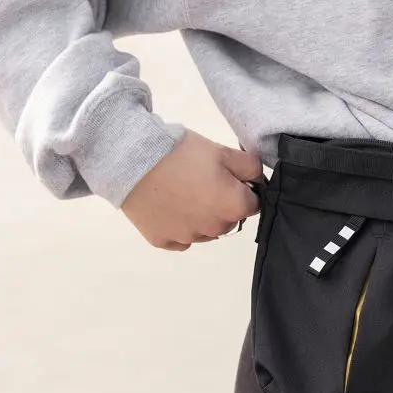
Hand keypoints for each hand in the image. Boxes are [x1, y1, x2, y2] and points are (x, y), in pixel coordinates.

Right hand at [120, 130, 263, 250]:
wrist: (133, 159)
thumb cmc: (182, 152)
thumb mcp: (222, 151)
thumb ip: (250, 167)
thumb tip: (258, 179)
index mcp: (233, 207)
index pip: (254, 203)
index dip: (243, 188)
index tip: (228, 177)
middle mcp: (214, 230)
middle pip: (229, 219)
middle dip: (223, 203)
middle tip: (203, 180)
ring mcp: (187, 238)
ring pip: (205, 231)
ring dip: (202, 217)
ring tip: (183, 191)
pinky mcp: (163, 242)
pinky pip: (180, 238)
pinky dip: (179, 224)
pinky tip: (169, 205)